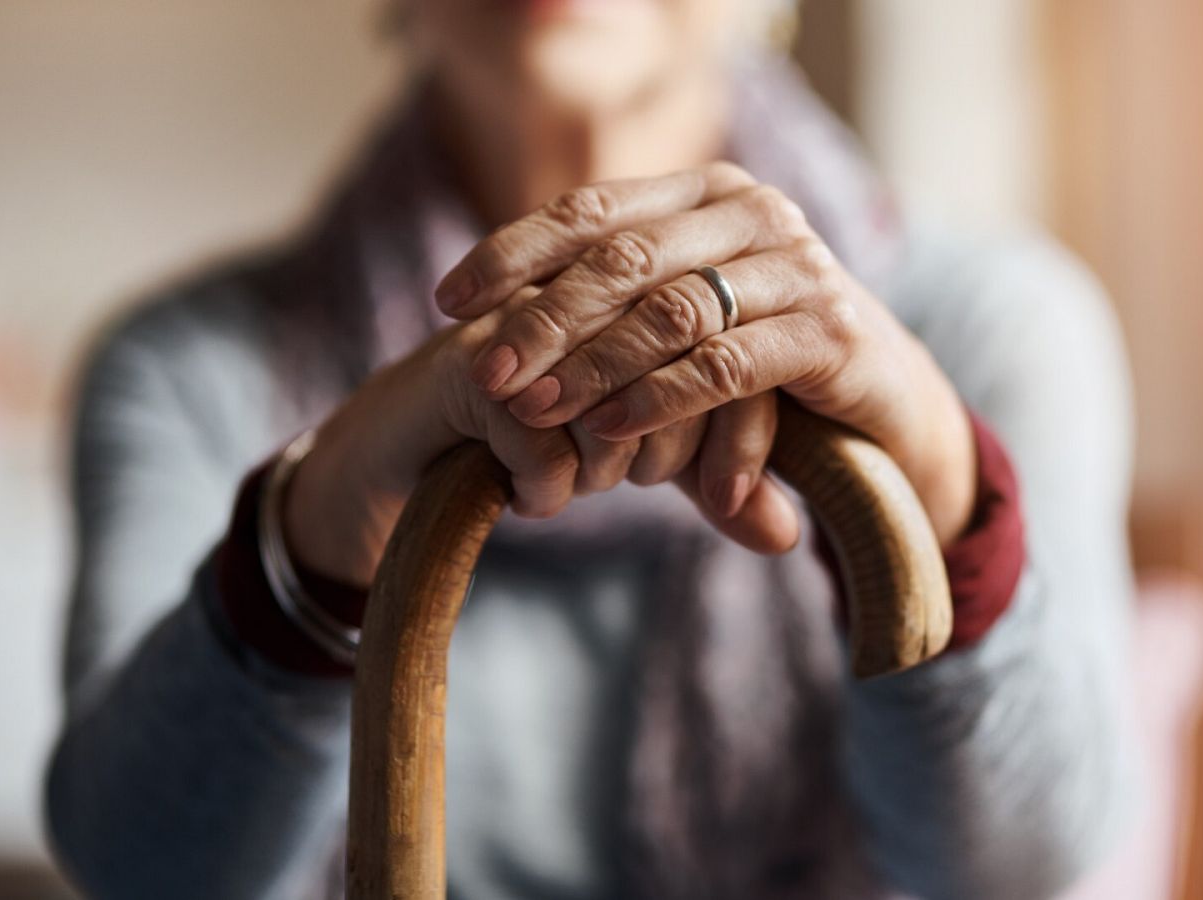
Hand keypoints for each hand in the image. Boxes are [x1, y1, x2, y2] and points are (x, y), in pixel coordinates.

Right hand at [281, 297, 798, 588]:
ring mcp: (533, 318)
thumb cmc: (543, 440)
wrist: (411, 447)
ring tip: (582, 488)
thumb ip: (723, 486)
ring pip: (617, 406)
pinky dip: (547, 488)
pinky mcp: (475, 365)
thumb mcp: (648, 460)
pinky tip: (534, 499)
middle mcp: (596, 289)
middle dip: (673, 452)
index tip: (722, 495)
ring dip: (607, 469)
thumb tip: (790, 536)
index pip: (737, 352)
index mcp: (651, 288)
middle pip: (686, 371)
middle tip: (631, 483)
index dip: (743, 436)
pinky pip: (544, 440)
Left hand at [436, 163, 977, 544]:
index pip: (593, 210)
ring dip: (592, 364)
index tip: (450, 301)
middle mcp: (755, 212)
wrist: (887, 407)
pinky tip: (608, 428)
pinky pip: (725, 364)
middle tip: (484, 371)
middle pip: (623, 258)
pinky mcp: (829, 332)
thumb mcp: (682, 327)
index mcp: (709, 193)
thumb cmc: (764, 365)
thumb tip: (481, 329)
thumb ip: (608, 313)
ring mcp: (798, 266)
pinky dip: (660, 398)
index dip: (513, 251)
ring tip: (536, 408)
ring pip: (670, 309)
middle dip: (542, 318)